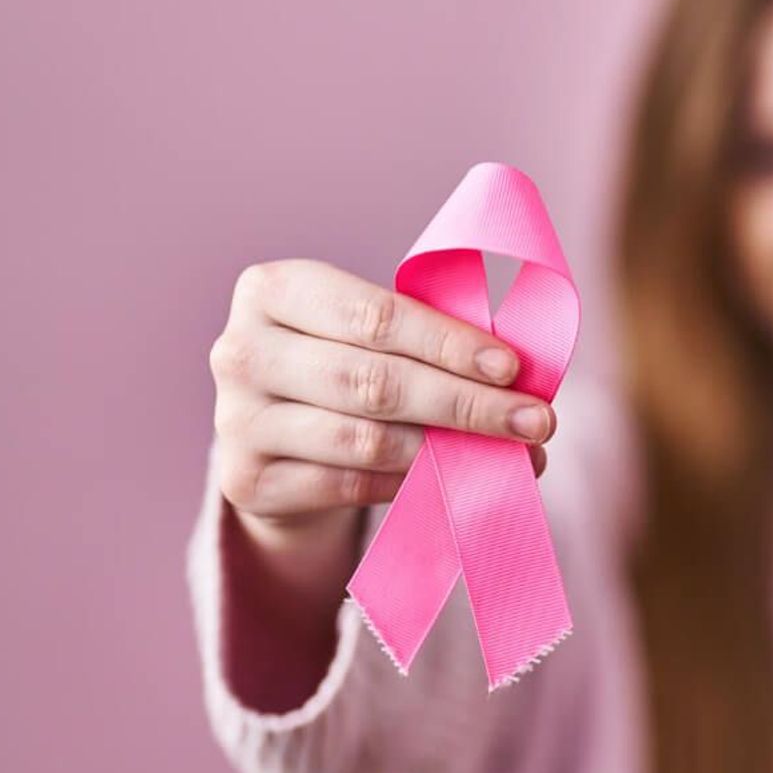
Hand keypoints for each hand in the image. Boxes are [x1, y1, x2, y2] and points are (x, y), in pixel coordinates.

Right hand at [207, 258, 553, 543]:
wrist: (270, 438)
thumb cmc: (340, 364)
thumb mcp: (364, 334)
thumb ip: (422, 339)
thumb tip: (518, 377)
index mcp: (272, 288)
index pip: (374, 315)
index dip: (448, 343)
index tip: (512, 368)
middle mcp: (241, 350)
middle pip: (374, 381)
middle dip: (466, 403)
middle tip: (536, 422)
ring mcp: (237, 420)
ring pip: (365, 439)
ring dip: (450, 451)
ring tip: (515, 457)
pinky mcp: (246, 481)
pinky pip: (349, 484)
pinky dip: (411, 484)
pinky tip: (456, 481)